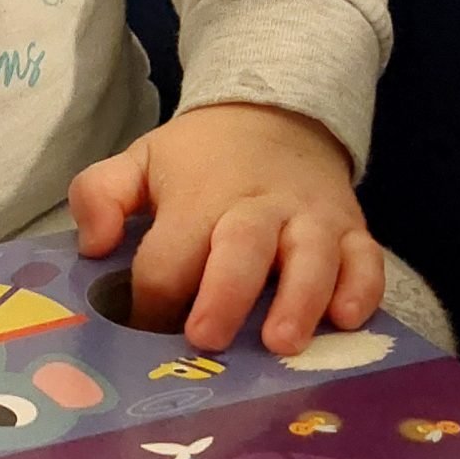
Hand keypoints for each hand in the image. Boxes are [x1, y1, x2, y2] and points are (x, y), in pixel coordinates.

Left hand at [67, 102, 382, 354]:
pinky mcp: (353, 230)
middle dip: (224, 296)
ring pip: (311, 259)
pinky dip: (362, 290)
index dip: (151, 296)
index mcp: (199, 197)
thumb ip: (100, 195)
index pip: (169, 255)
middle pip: (242, 250)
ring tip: (283, 343)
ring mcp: (312, 221)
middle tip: (206, 339)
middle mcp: (259, 208)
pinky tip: (349, 320)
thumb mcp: (141, 160)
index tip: (142, 330)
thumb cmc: (201, 159)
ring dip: (299, 301)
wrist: (279, 115)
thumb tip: (93, 246)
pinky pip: (366, 261)